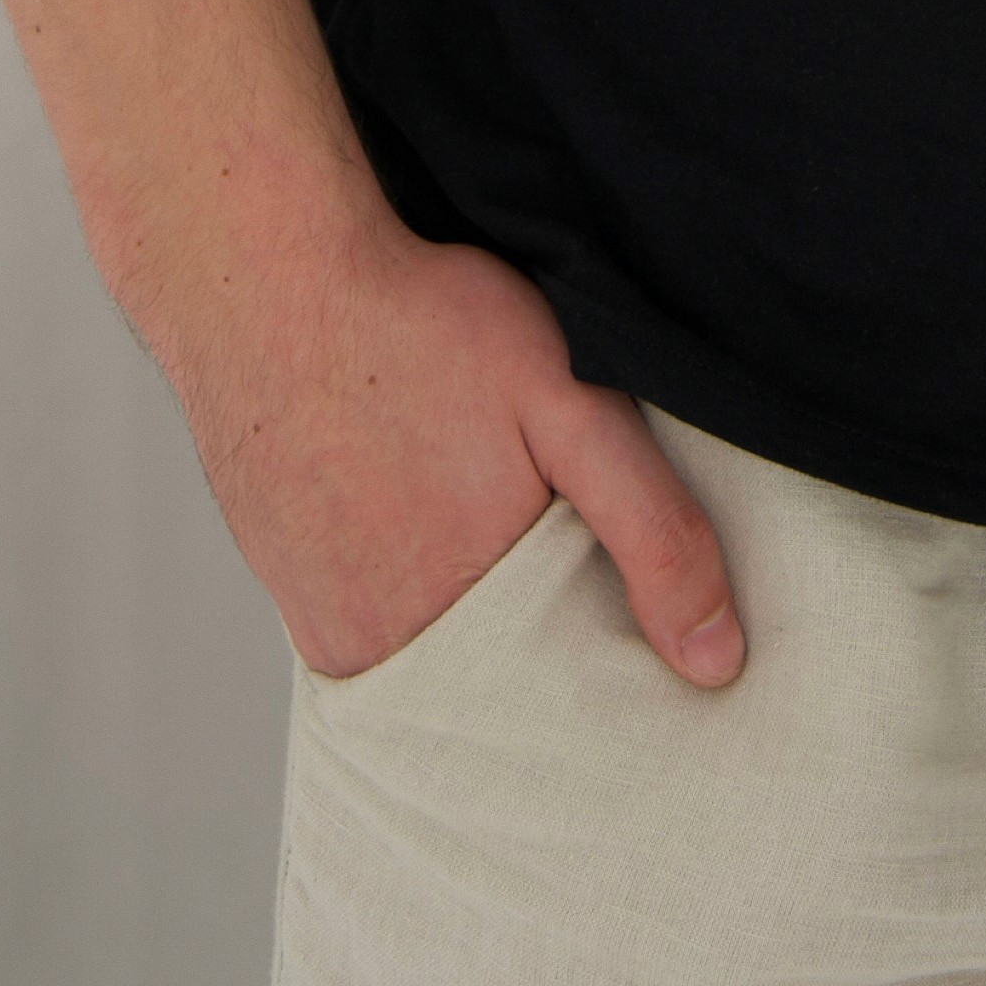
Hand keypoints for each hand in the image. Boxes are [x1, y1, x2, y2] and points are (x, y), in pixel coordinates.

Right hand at [168, 200, 746, 687]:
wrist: (266, 278)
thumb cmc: (422, 326)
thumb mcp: (569, 402)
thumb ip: (651, 528)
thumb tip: (718, 658)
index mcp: (471, 628)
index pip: (564, 708)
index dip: (610, 674)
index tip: (642, 636)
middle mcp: (388, 655)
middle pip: (498, 696)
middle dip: (544, 655)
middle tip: (561, 557)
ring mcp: (328, 631)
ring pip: (436, 666)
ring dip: (474, 627)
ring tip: (489, 534)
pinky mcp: (290, 598)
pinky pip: (375, 635)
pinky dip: (410, 601)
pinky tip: (423, 526)